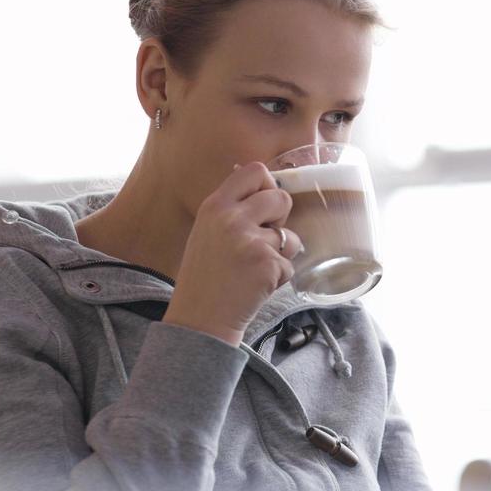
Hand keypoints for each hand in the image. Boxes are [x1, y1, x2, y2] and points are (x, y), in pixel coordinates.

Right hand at [163, 162, 304, 345]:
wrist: (199, 319)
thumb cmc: (205, 277)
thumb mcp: (207, 231)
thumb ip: (232, 209)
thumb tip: (266, 185)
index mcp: (215, 206)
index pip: (254, 171)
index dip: (267, 186)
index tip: (263, 206)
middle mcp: (232, 218)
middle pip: (281, 197)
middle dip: (281, 219)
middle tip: (262, 241)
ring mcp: (250, 241)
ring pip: (290, 236)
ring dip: (281, 254)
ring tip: (253, 269)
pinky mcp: (267, 264)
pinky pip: (289, 264)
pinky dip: (278, 277)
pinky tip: (255, 286)